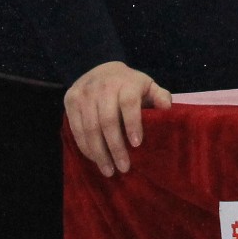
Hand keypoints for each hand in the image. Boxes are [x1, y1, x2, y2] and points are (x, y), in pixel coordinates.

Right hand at [63, 61, 172, 177]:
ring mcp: (84, 93)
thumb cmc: (129, 84)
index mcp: (125, 82)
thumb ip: (160, 96)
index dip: (132, 123)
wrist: (100, 68)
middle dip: (115, 147)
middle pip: (107, 120)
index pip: (128, 103)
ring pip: (90, 128)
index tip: (136, 144)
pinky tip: (95, 158)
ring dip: (99, 152)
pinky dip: (85, 146)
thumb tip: (167, 108)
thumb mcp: (147, 86)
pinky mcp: (70, 100)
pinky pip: (76, 128)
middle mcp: (103, 86)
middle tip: (124, 168)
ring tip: (108, 170)